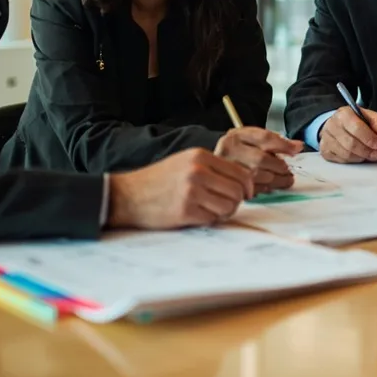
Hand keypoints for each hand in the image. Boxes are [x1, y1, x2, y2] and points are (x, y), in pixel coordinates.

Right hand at [106, 148, 253, 228]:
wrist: (128, 195)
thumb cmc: (159, 180)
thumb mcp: (186, 162)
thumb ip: (212, 168)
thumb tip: (243, 183)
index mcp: (201, 156)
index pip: (241, 172)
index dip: (248, 187)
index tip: (247, 194)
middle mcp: (198, 171)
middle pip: (238, 191)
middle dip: (236, 202)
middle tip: (225, 206)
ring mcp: (192, 191)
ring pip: (229, 207)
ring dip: (224, 213)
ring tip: (210, 211)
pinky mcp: (185, 211)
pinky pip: (212, 219)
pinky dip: (209, 220)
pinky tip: (197, 216)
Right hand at [215, 127, 303, 193]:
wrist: (213, 166)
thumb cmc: (240, 152)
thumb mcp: (254, 141)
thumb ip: (276, 142)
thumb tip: (298, 146)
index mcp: (237, 135)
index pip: (264, 138)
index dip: (283, 145)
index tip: (296, 150)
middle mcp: (229, 149)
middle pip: (261, 159)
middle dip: (279, 167)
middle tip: (288, 171)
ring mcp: (225, 168)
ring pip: (257, 176)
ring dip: (275, 180)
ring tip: (285, 180)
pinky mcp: (226, 184)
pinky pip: (251, 188)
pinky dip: (265, 188)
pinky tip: (271, 186)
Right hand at [319, 106, 376, 162]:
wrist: (339, 125)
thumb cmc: (357, 121)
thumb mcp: (369, 116)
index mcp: (344, 114)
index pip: (357, 128)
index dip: (369, 138)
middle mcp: (332, 125)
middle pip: (350, 143)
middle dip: (366, 151)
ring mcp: (326, 138)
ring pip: (346, 154)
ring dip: (360, 157)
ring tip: (369, 155)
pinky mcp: (324, 150)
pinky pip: (340, 160)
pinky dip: (352, 161)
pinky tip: (358, 157)